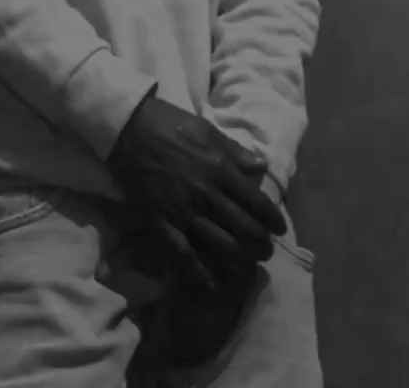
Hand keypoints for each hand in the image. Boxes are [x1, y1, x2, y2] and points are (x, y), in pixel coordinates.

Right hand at [106, 94, 284, 289]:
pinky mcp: (160, 222)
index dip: (272, 219)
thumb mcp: (206, 129)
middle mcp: (205, 194)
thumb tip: (261, 167)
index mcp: (219, 169)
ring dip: (238, 259)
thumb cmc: (169, 124)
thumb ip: (235, 151)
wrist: (128, 127)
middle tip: (267, 251)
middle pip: (242, 228)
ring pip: (219, 244)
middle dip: (260, 244)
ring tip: (247, 265)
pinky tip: (210, 284)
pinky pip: (183, 254)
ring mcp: (182, 210)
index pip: (255, 202)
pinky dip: (199, 272)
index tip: (280, 228)